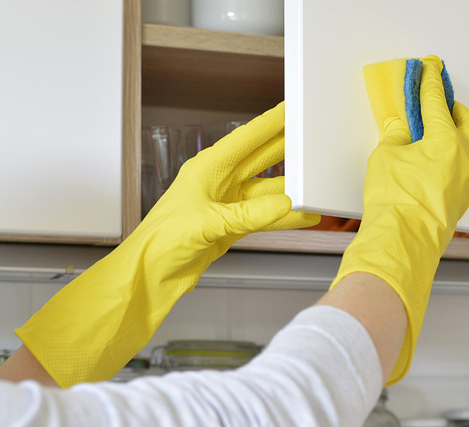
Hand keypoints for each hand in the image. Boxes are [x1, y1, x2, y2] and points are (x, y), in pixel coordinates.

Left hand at [14, 102, 318, 386]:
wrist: (151, 275)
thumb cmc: (162, 241)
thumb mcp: (207, 223)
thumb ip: (248, 215)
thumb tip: (284, 204)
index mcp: (206, 168)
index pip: (245, 139)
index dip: (269, 123)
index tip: (290, 109)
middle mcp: (219, 181)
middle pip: (261, 159)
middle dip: (287, 148)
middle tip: (311, 136)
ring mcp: (228, 203)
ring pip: (268, 190)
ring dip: (291, 191)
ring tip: (317, 188)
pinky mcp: (233, 224)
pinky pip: (266, 215)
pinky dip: (285, 217)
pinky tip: (304, 216)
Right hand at [331, 55, 468, 383]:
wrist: (401, 242)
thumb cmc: (396, 203)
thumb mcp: (386, 157)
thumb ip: (396, 137)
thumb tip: (402, 131)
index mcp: (448, 142)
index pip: (437, 103)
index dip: (430, 83)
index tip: (429, 71)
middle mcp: (464, 160)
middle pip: (467, 122)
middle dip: (454, 108)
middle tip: (439, 101)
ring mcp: (465, 183)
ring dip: (457, 135)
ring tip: (437, 132)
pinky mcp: (460, 201)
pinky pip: (463, 170)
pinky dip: (453, 158)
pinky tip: (436, 161)